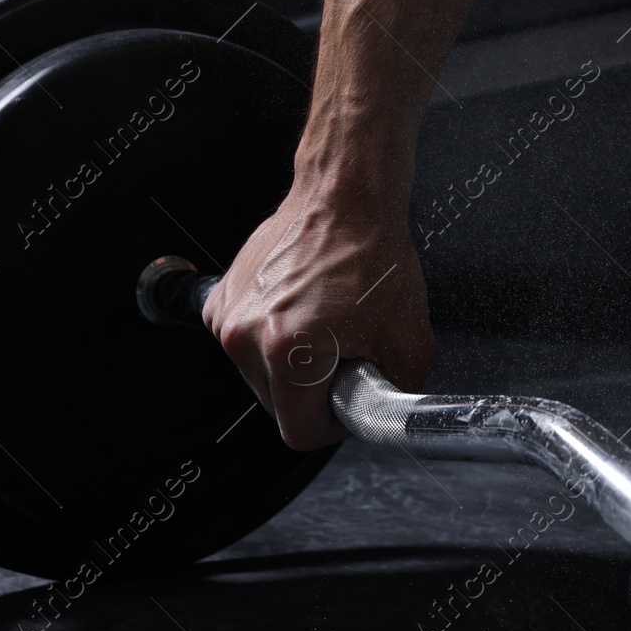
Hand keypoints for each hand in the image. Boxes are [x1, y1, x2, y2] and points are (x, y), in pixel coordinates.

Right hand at [203, 183, 432, 449]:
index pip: (299, 433)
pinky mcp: (221, 299)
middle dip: (314, 390)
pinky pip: (248, 344)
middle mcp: (247, 335)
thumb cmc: (373, 254)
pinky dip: (273, 336)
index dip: (334, 425)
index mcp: (288, 351)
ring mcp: (228, 316)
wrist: (344, 197)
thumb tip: (377, 421)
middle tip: (345, 350)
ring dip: (293, 363)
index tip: (348, 402)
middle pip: (277, 406)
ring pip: (261, 376)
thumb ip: (392, 399)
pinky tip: (302, 308)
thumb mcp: (409, 342)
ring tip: (325, 322)